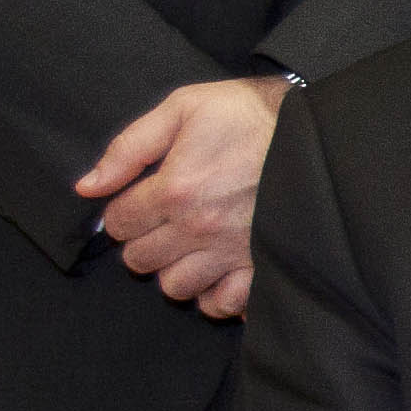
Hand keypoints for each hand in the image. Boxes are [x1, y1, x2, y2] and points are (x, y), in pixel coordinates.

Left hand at [78, 73, 284, 318]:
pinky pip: (222, 303)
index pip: (118, 223)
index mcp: (174, 189)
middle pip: (140, 259)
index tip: (142, 198)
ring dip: (176, 268)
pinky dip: (214, 294)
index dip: (124, 210)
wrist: (322, 134)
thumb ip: (129, 147)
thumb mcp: (185, 107)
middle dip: (145, 240)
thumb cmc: (253, 114)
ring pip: (176, 286)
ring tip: (192, 246)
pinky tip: (218, 271)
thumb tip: (87, 186)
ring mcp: (230, 254)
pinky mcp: (260, 268)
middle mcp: (198, 229)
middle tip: (167, 220)